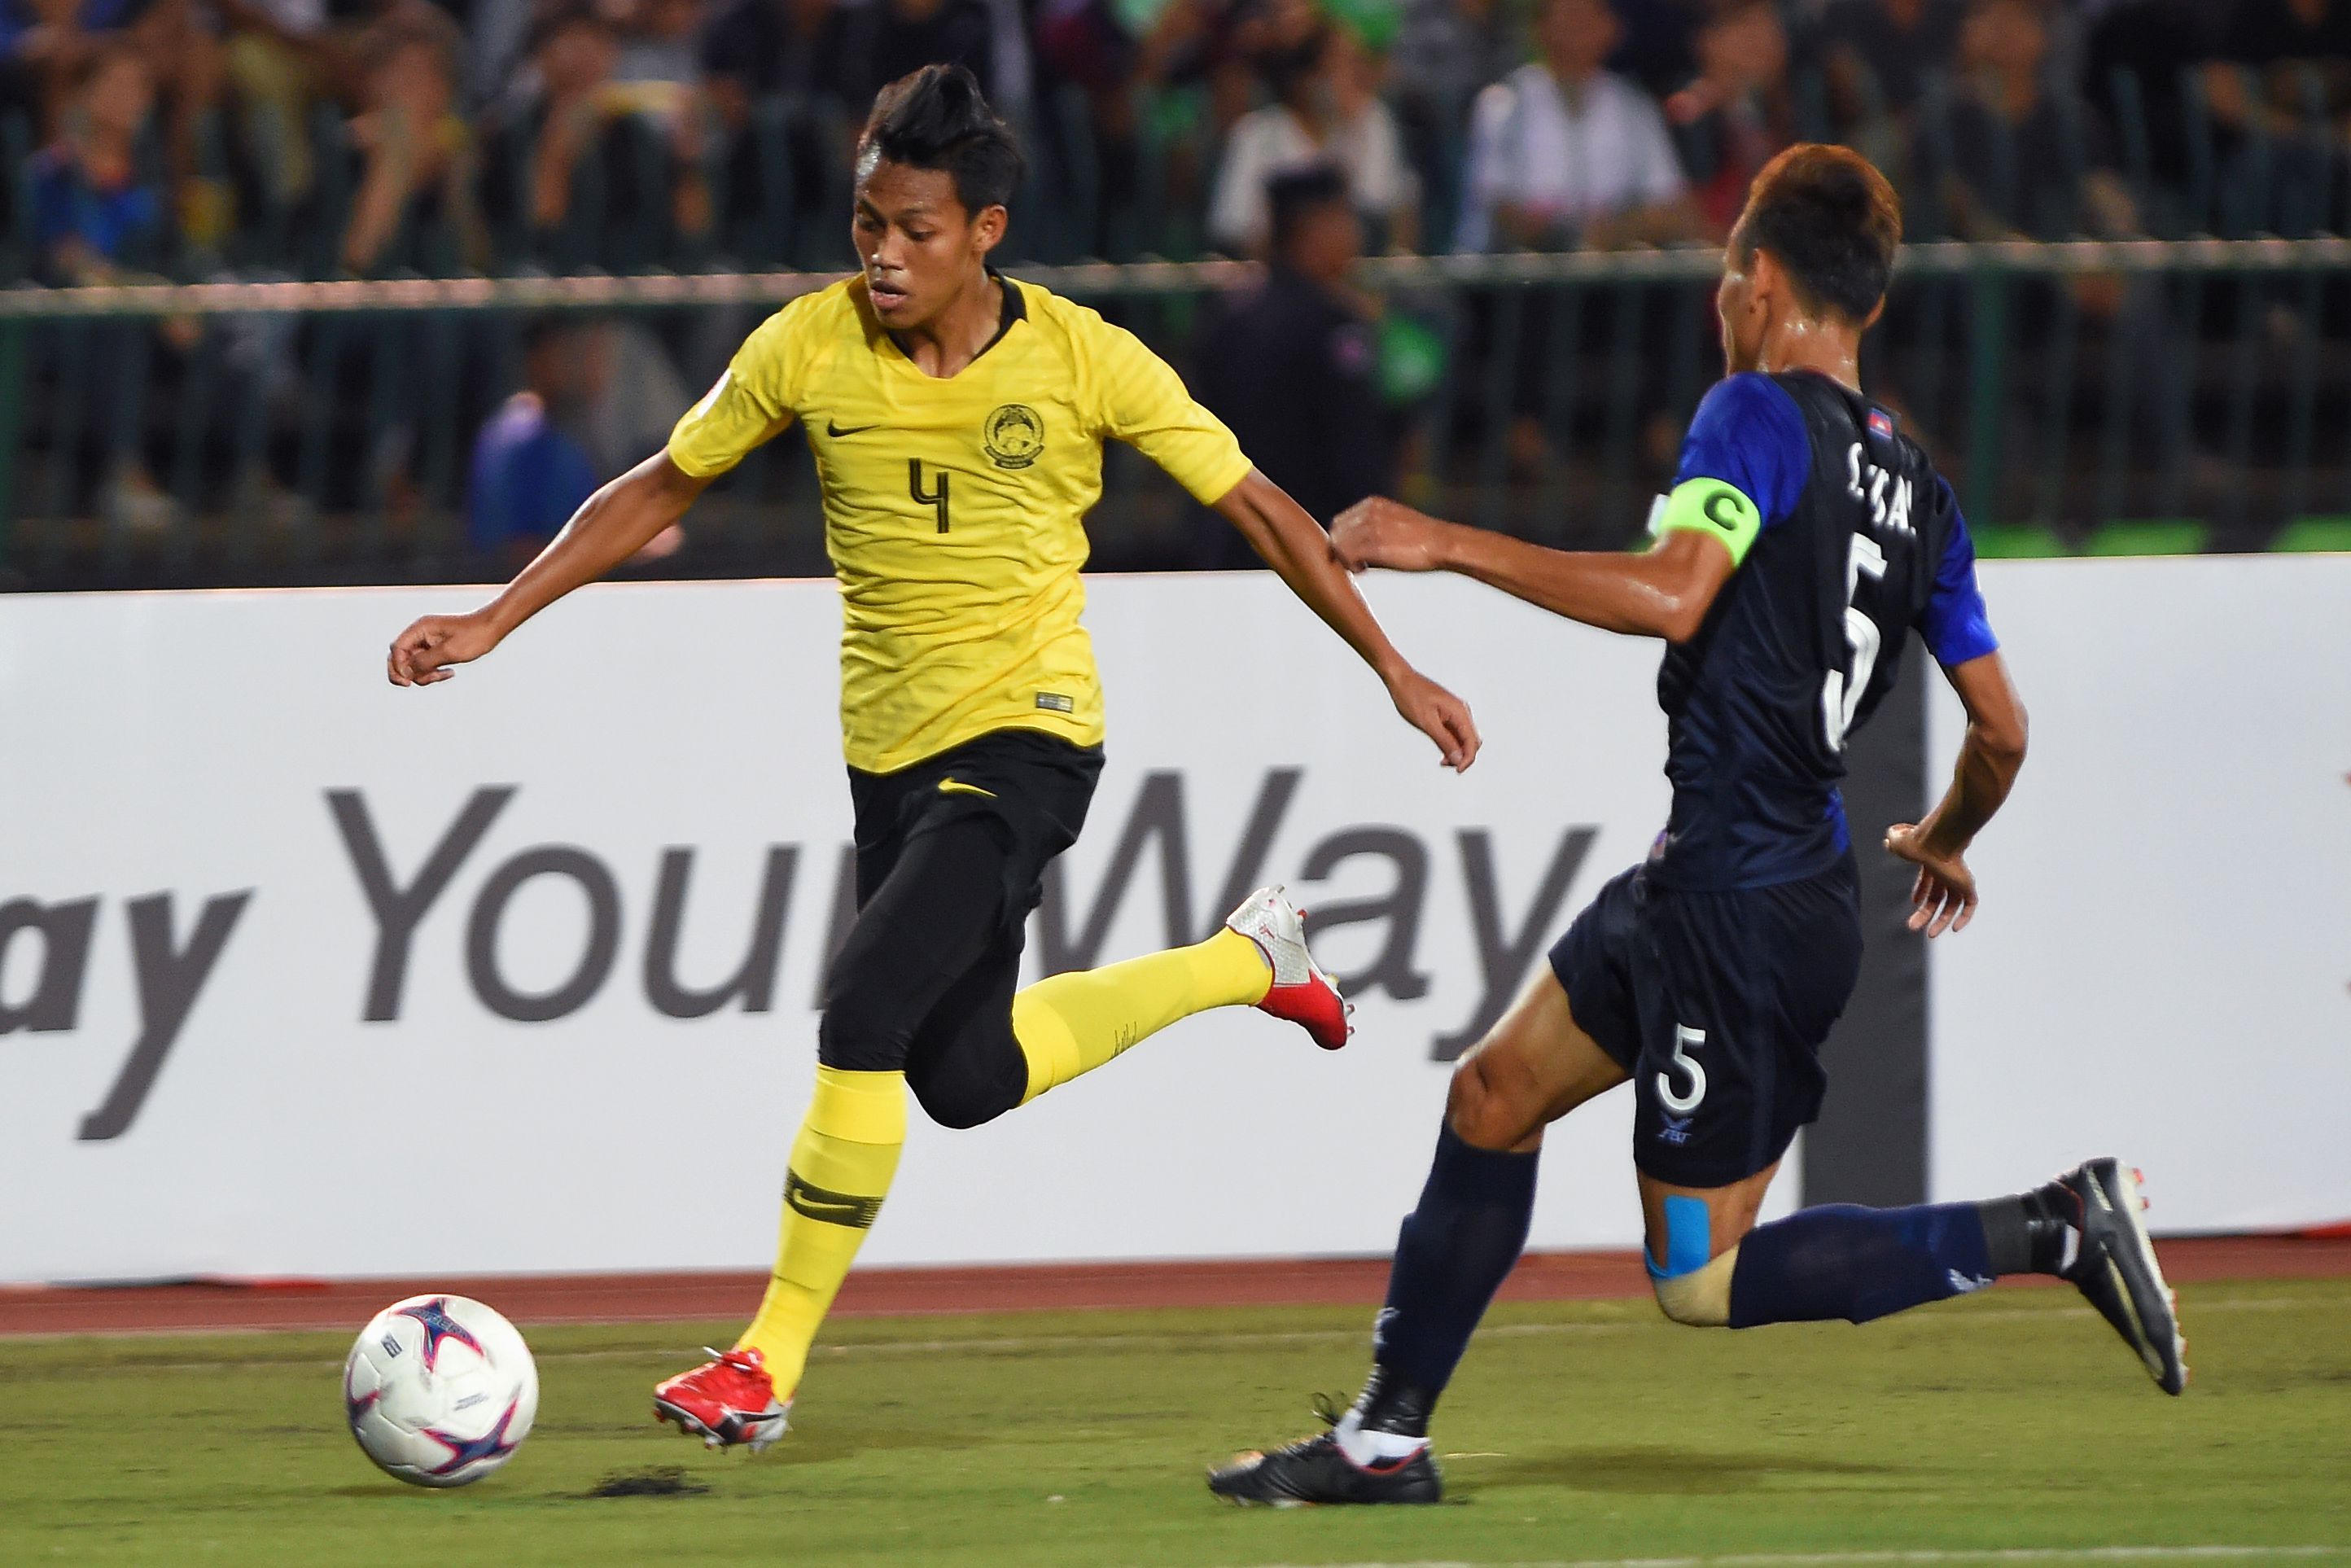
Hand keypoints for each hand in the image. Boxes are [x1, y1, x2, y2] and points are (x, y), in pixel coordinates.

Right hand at [388, 609, 502, 686]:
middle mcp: (421, 634)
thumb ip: (425, 662)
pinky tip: (450, 673)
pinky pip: (427, 664)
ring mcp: (428, 642)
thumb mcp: (449, 652)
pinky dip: (434, 672)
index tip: (408, 681)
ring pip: (414, 664)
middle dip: (408, 673)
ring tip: (445, 675)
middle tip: (414, 684)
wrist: (492, 628)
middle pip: (400, 657)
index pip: (397, 650)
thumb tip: (405, 671)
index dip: (398, 667)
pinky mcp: (436, 649)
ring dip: (425, 674)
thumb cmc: (474, 636)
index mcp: (420, 629)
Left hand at [1332, 497, 1450, 572]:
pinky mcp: (1375, 544)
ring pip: (1339, 545)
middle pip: (1336, 533)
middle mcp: (1368, 512)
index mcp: (1372, 503)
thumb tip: (1355, 544)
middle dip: (1341, 550)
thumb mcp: (1394, 520)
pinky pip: (1347, 555)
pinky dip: (1351, 566)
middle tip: (1355, 563)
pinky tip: (1364, 570)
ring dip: (1345, 559)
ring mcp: (1371, 527)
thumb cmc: (1422, 538)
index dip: (1342, 540)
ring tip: (1361, 567)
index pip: (1340, 521)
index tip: (1354, 553)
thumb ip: (1374, 525)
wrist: (1443, 543)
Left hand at [1387, 665, 1480, 770]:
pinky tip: (1441, 750)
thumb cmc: (1411, 696)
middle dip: (1463, 756)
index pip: (1472, 741)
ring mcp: (1455, 712)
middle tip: (1446, 764)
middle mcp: (1461, 711)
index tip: (1457, 770)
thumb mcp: (1427, 722)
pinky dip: (1451, 743)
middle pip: (1471, 741)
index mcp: (1459, 711)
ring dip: (1456, 751)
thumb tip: (1457, 758)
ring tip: (1442, 760)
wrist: (1401, 679)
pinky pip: (1455, 732)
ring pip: (1464, 738)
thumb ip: (1444, 741)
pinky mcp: (1448, 713)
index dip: (1467, 759)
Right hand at [1883, 822, 1975, 936]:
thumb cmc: (1918, 841)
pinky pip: (1970, 905)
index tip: (1915, 901)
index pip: (1929, 879)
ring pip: (1953, 904)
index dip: (1921, 891)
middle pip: (1938, 896)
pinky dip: (1964, 917)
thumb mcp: (1898, 842)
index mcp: (1932, 862)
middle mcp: (1946, 871)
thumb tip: (1888, 842)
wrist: (1936, 840)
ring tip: (1930, 934)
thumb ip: (1893, 841)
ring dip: (1942, 921)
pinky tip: (1954, 929)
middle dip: (1925, 912)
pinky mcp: (1967, 884)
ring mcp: (1957, 878)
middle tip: (1912, 926)